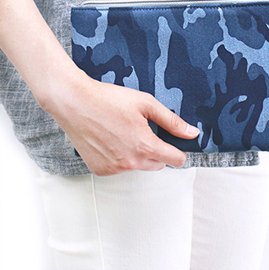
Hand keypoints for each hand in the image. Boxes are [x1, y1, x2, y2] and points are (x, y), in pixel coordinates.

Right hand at [0, 0, 195, 176]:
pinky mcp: (100, 169)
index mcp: (145, 146)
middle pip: (158, 164)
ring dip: (138, 154)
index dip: (179, 150)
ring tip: (125, 132)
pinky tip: (112, 140)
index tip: (175, 143)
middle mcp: (130, 162)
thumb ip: (172, 121)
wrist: (74, 102)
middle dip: (158, 151)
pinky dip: (121, 158)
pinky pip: (120, 168)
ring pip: (139, 166)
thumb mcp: (146, 104)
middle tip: (145, 131)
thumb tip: (192, 133)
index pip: (175, 160)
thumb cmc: (109, 100)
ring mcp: (114, 168)